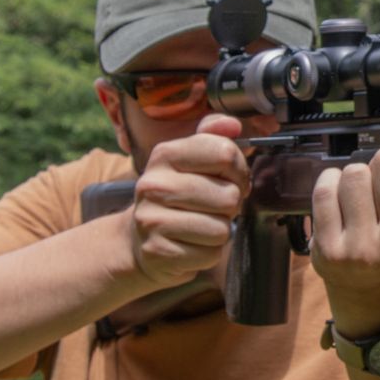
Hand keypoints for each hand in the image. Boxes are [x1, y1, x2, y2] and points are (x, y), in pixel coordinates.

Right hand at [128, 114, 249, 287]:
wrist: (139, 241)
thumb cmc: (177, 198)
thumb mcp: (191, 161)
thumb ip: (214, 137)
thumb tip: (232, 125)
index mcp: (165, 155)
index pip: (225, 153)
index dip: (239, 170)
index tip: (231, 178)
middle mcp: (153, 184)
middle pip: (229, 195)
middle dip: (231, 205)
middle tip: (214, 206)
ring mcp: (152, 220)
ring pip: (221, 228)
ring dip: (220, 230)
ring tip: (201, 225)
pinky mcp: (158, 251)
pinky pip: (209, 253)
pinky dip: (208, 253)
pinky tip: (191, 244)